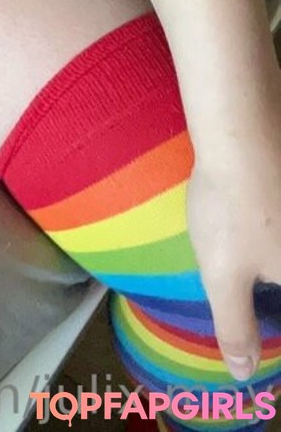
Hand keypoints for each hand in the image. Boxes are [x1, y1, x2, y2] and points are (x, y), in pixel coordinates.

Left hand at [184, 70, 280, 382]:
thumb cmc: (232, 207)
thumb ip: (237, 327)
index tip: (262, 310)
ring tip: (250, 238)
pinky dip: (274, 221)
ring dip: (271, 254)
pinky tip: (262, 212)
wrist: (241, 126)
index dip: (269, 319)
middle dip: (269, 281)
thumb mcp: (224, 276)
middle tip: (253, 279)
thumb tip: (243, 372)